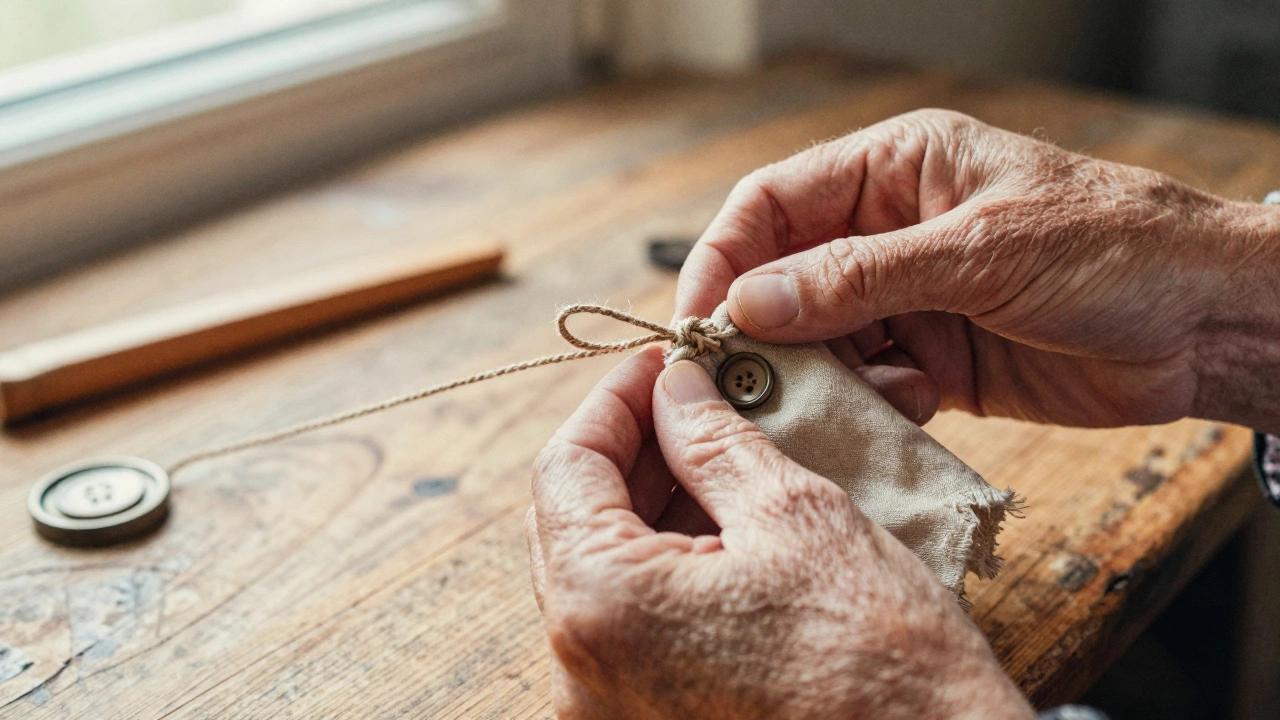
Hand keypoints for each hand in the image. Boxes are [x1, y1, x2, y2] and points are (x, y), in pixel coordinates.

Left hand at [525, 348, 1032, 719]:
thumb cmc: (879, 654)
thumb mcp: (795, 516)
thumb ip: (712, 440)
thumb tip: (674, 386)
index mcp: (602, 603)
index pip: (564, 467)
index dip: (615, 400)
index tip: (663, 366)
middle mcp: (580, 668)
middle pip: (572, 521)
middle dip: (633, 451)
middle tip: (693, 404)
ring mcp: (606, 708)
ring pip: (600, 573)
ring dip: (650, 507)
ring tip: (717, 460)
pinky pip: (628, 626)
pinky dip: (662, 567)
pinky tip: (719, 530)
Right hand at [676, 109, 1279, 430]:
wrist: (1210, 324)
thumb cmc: (1114, 249)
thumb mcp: (979, 252)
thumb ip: (858, 278)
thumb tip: (749, 304)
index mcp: (894, 171)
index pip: (772, 205)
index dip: (724, 260)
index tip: (699, 324)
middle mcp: (888, 232)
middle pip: (783, 279)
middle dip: (763, 330)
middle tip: (749, 383)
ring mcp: (909, 298)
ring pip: (819, 339)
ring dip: (820, 374)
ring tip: (850, 397)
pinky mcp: (933, 358)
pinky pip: (867, 383)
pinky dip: (868, 402)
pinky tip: (912, 403)